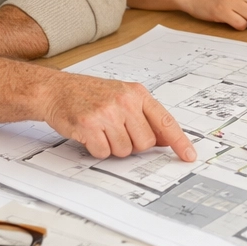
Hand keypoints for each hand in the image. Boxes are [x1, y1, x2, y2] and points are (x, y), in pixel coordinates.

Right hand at [40, 72, 197, 161]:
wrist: (57, 90)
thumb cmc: (91, 94)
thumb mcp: (123, 96)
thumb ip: (145, 116)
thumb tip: (167, 140)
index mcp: (138, 93)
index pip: (165, 121)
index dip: (179, 141)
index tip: (189, 155)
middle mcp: (125, 101)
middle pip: (145, 143)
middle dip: (133, 144)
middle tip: (117, 131)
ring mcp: (107, 113)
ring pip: (124, 151)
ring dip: (113, 147)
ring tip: (102, 130)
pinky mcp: (89, 125)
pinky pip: (103, 153)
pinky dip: (97, 149)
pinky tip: (90, 134)